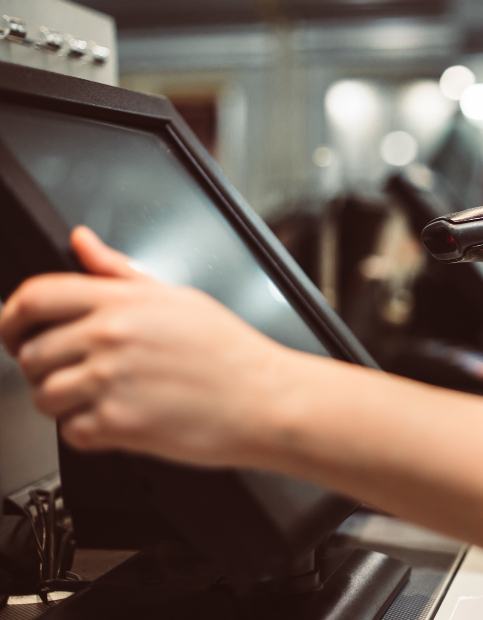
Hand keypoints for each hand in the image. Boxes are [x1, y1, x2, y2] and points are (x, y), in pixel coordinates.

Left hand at [0, 227, 296, 466]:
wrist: (265, 398)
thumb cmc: (230, 352)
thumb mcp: (176, 297)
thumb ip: (119, 272)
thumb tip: (83, 243)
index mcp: (122, 302)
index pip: (34, 297)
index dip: (12, 317)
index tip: (15, 331)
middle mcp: (110, 337)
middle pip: (30, 352)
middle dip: (44, 367)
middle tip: (73, 372)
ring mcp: (111, 381)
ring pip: (43, 395)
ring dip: (62, 402)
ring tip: (100, 398)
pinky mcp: (117, 424)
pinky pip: (70, 431)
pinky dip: (87, 431)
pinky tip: (119, 418)